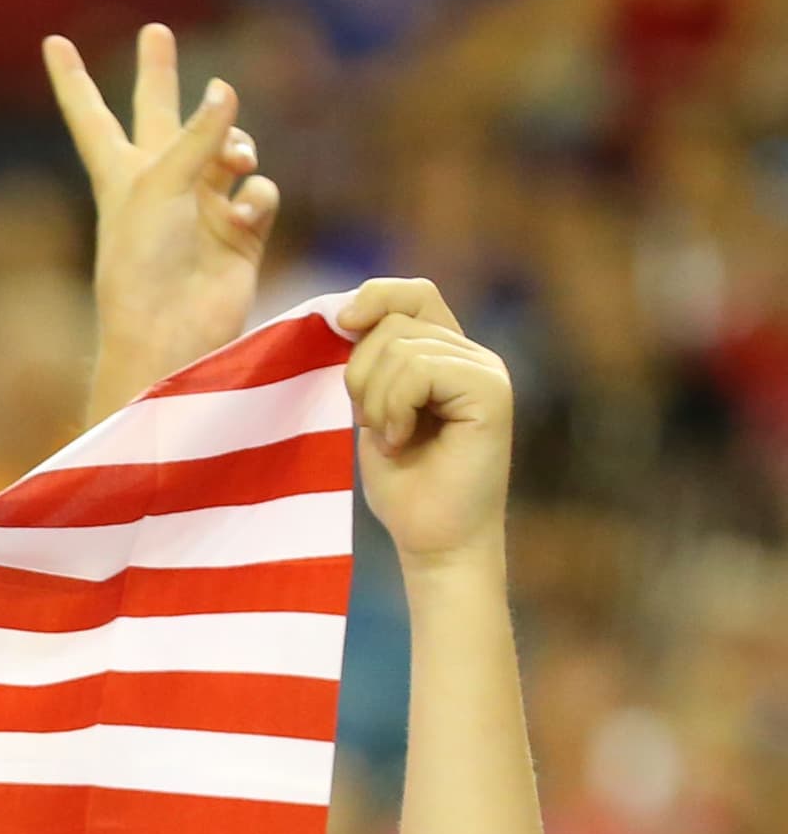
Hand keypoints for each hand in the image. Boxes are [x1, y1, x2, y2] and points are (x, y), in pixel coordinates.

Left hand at [50, 26, 278, 402]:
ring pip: (227, 148)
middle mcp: (159, 184)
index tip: (53, 43)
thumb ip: (197, 133)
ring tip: (231, 163)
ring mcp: (200, 206)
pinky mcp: (238, 232)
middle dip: (159, 74)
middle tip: (155, 30)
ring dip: (236, 145)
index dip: (73, 79)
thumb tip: (225, 88)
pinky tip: (244, 215)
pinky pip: (259, 193)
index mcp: (120, 174)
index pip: (92, 114)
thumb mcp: (162, 185)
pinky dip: (257, 196)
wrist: (170, 332)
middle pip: (161, 114)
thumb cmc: (144, 262)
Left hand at [339, 278, 512, 567]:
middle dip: (361, 372)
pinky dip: (395, 407)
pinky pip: (421, 369)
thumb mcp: (373, 412)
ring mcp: (486, 369)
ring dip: (376, 399)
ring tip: (392, 438)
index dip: (374, 297)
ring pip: (402, 345)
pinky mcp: (490, 390)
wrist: (433, 539)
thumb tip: (346, 312)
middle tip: (372, 424)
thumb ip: (370, 365)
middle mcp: (471, 354)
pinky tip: (403, 442)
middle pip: (395, 320)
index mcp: (446, 354)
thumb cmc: (403, 486)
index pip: (412, 294)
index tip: (342, 324)